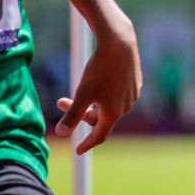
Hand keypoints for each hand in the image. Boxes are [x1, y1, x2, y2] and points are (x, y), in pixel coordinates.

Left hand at [54, 17, 139, 153]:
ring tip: (81, 88)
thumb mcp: (82, 94)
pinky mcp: (135, 83)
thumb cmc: (99, 70)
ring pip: (109, 105)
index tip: (78, 150)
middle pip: (101, 118)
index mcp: (113, 113)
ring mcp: (132, 95)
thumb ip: (72, 115)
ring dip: (92, 102)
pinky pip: (118, 95)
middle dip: (80, 114)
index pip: (99, 135)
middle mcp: (126, 107)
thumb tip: (61, 134)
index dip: (87, 143)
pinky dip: (104, 93)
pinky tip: (100, 80)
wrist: (120, 44)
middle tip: (60, 102)